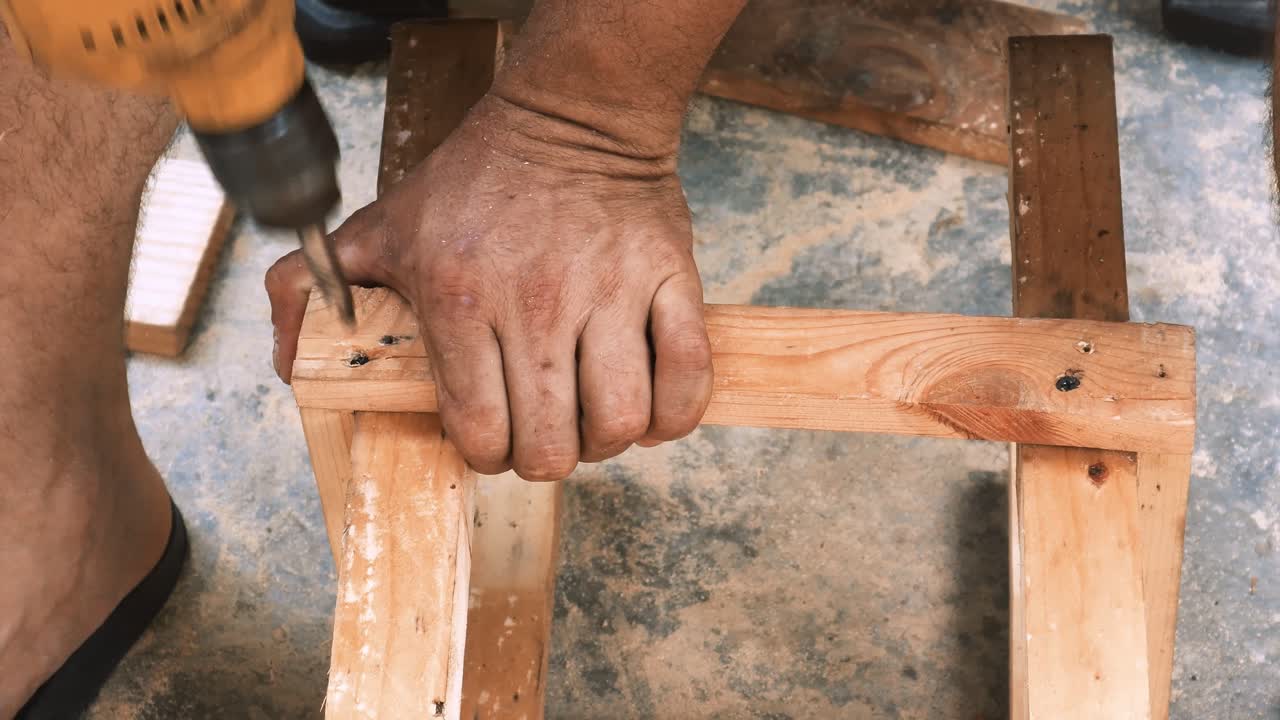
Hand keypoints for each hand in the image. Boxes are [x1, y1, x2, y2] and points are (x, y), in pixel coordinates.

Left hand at [266, 95, 713, 479]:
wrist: (571, 118)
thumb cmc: (472, 183)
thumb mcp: (376, 229)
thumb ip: (309, 290)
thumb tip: (287, 366)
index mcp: (458, 303)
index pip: (479, 434)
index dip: (487, 453)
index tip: (493, 433)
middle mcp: (535, 305)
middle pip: (552, 449)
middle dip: (546, 458)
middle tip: (544, 429)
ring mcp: (610, 294)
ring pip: (622, 424)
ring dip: (608, 440)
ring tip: (595, 415)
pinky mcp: (669, 281)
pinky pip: (689, 379)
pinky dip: (676, 414)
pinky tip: (652, 405)